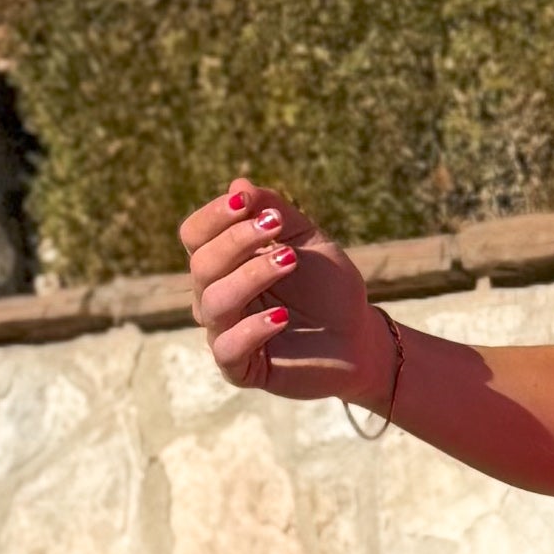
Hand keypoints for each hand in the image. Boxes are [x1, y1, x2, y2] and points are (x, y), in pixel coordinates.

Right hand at [178, 178, 398, 414]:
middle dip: (238, 241)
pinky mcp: (241, 368)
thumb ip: (274, 211)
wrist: (359, 336)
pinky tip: (282, 316)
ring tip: (289, 261)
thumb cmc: (328, 287)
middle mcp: (214, 296)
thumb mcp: (306, 239)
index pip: (194, 235)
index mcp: (223, 263)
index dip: (213, 216)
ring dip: (251, 275)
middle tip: (277, 228)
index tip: (246, 202)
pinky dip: (253, 328)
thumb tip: (238, 185)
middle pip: (201, 264)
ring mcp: (224, 333)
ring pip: (213, 302)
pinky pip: (228, 348)